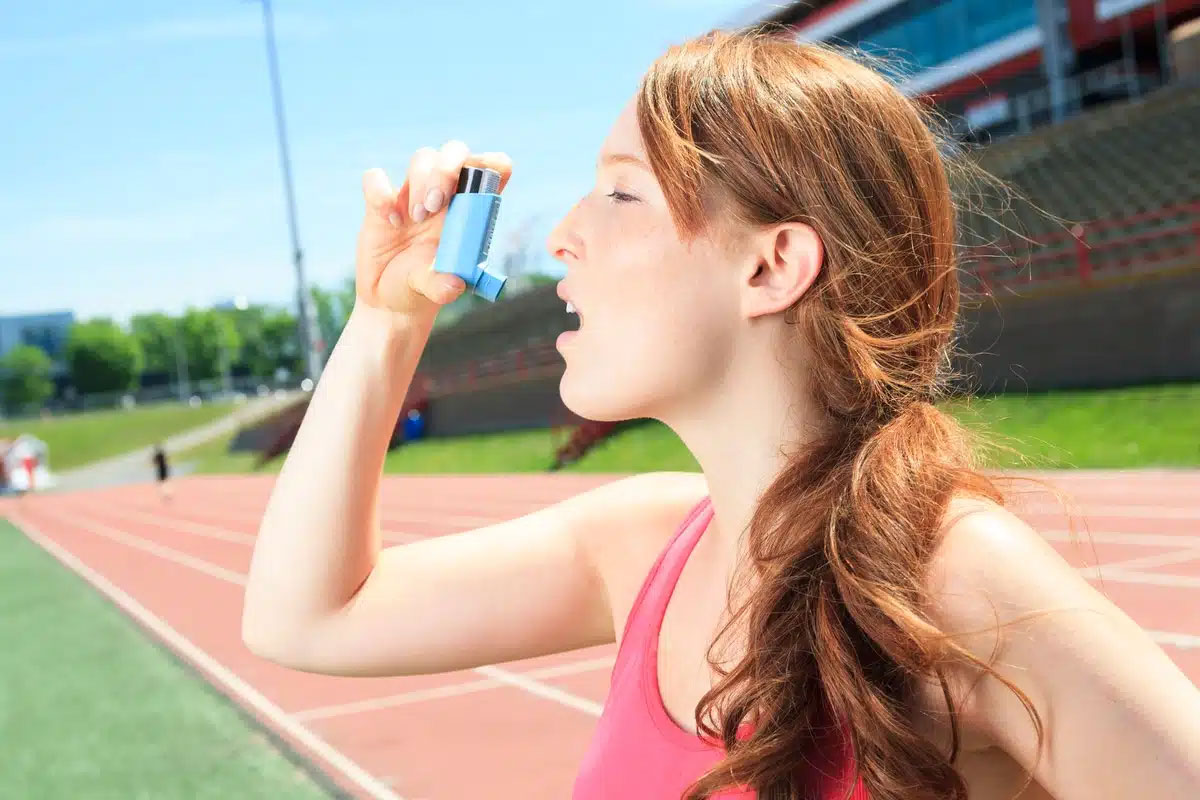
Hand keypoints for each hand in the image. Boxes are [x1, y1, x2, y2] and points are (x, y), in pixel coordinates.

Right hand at [354, 140, 512, 317]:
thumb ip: (443, 286)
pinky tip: (390, 222)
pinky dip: (380, 192)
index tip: (476, 184)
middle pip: (455, 151)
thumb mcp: (434, 291)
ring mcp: (413, 195)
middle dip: (448, 168)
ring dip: (421, 181)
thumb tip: (454, 283)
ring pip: (423, 157)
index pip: (494, 169)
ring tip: (416, 218)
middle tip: (435, 204)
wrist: (387, 301)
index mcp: (470, 212)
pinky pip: (375, 177)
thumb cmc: (420, 291)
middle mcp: (445, 197)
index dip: (492, 164)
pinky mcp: (381, 202)